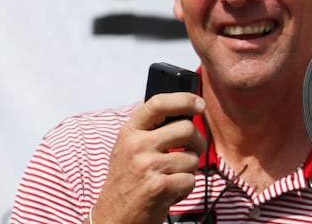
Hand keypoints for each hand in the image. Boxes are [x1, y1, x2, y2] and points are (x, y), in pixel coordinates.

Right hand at [91, 93, 206, 223]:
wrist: (112, 217)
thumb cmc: (126, 181)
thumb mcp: (128, 147)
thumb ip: (149, 129)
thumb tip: (183, 110)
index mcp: (129, 131)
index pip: (158, 103)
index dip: (183, 99)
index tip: (199, 104)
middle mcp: (137, 145)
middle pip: (186, 128)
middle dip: (197, 141)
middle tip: (193, 150)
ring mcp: (148, 165)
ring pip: (193, 158)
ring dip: (189, 170)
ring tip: (172, 176)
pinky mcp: (159, 186)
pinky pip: (191, 180)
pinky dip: (185, 188)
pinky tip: (170, 191)